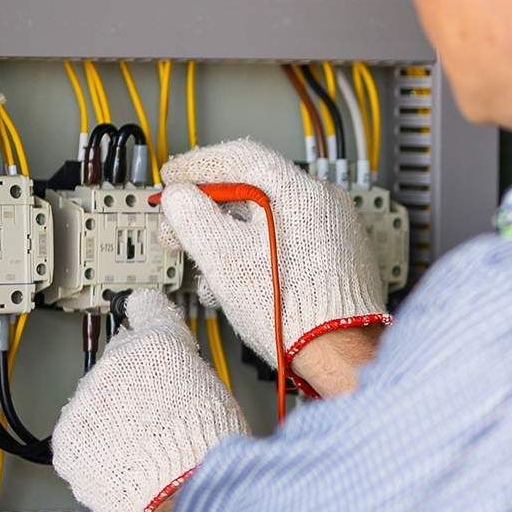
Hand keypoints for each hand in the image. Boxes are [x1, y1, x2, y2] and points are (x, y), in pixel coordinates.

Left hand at [52, 290, 246, 511]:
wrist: (180, 498)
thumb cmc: (206, 453)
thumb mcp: (216, 392)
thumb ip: (184, 370)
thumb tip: (175, 370)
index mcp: (159, 344)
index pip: (145, 307)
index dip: (146, 316)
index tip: (140, 316)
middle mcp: (116, 363)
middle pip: (119, 361)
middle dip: (133, 382)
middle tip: (157, 415)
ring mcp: (86, 400)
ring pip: (95, 400)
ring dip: (112, 418)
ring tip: (142, 448)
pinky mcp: (66, 438)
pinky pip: (78, 436)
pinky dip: (94, 449)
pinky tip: (122, 463)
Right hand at [159, 139, 391, 370]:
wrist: (338, 353)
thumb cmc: (290, 311)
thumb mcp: (222, 257)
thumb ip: (192, 216)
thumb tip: (180, 197)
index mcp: (299, 192)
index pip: (241, 157)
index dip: (198, 166)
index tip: (174, 180)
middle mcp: (324, 204)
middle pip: (253, 191)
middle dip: (207, 212)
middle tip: (178, 229)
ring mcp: (334, 231)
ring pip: (267, 221)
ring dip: (229, 240)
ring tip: (206, 271)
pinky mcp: (337, 257)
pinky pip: (288, 243)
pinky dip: (257, 254)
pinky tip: (239, 284)